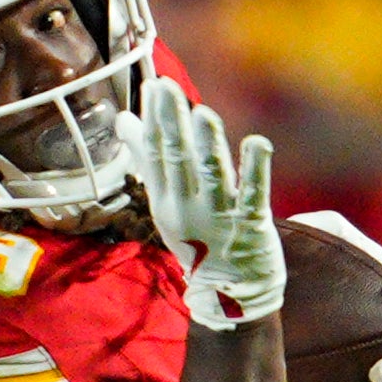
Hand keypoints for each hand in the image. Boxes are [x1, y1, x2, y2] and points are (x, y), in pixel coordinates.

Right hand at [140, 76, 282, 329]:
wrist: (228, 294)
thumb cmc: (196, 238)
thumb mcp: (165, 203)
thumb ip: (147, 159)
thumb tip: (124, 120)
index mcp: (166, 201)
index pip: (157, 156)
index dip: (155, 121)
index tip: (153, 87)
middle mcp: (188, 209)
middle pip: (179, 161)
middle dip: (173, 124)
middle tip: (168, 88)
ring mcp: (219, 218)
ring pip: (211, 176)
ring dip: (207, 145)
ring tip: (202, 114)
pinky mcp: (252, 226)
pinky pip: (254, 195)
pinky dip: (255, 169)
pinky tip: (257, 142)